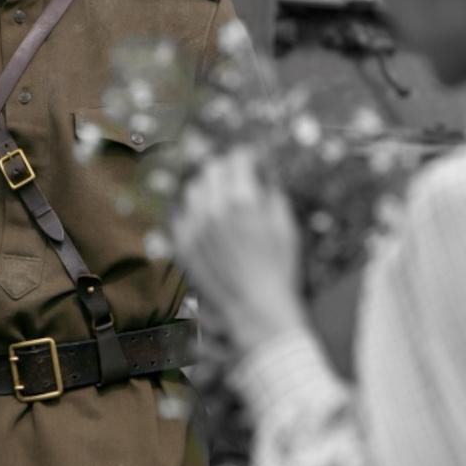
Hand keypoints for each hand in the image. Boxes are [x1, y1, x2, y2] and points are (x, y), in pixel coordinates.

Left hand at [169, 148, 309, 355]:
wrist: (256, 309)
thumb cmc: (278, 269)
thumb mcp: (286, 226)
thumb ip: (272, 192)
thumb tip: (263, 172)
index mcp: (243, 201)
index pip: (237, 159)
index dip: (245, 156)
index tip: (249, 159)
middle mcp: (214, 209)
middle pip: (211, 169)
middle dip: (225, 168)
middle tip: (234, 176)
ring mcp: (194, 227)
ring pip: (192, 190)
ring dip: (206, 188)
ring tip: (219, 197)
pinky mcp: (183, 245)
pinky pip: (180, 215)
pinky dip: (192, 212)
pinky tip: (204, 219)